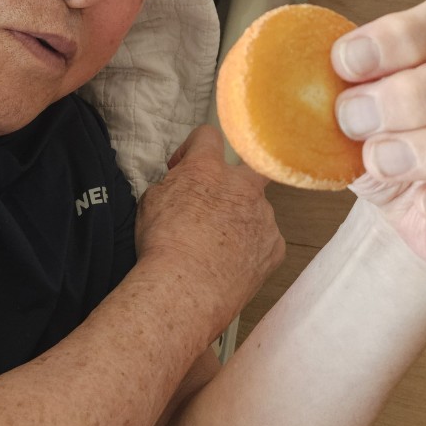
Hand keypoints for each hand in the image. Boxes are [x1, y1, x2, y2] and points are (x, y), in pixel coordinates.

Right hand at [135, 125, 284, 343]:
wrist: (184, 289)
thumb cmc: (162, 248)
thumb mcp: (151, 202)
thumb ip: (173, 184)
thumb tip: (180, 184)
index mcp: (207, 169)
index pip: (208, 135)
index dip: (194, 147)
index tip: (185, 165)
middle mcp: (242, 186)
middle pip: (250, 165)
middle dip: (237, 177)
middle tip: (217, 199)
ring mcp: (263, 216)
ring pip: (257, 208)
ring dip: (241, 219)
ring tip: (217, 246)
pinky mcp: (275, 246)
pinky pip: (266, 239)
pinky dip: (252, 247)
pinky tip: (231, 263)